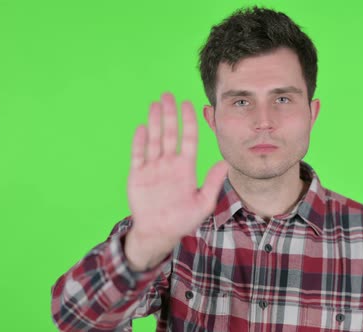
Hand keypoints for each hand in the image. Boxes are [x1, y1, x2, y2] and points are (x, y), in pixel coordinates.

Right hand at [124, 92, 227, 270]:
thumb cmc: (182, 220)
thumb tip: (225, 163)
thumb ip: (212, 183)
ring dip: (154, 122)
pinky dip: (139, 142)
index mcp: (185, 168)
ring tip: (155, 104)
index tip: (188, 104)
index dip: (188, 121)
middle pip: (169, 133)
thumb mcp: (202, 203)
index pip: (188, 139)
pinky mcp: (137, 175)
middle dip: (169, 114)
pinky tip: (141, 128)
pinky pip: (138, 155)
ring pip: (153, 139)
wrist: (158, 233)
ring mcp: (153, 168)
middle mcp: (169, 163)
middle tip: (168, 94)